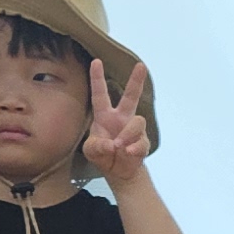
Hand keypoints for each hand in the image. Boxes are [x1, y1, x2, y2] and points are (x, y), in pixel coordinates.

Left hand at [84, 58, 154, 185]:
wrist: (118, 172)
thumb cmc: (102, 155)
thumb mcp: (91, 151)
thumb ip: (96, 146)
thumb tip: (112, 144)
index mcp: (104, 116)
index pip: (100, 94)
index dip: (97, 78)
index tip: (96, 61)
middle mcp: (121, 118)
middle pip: (131, 96)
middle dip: (136, 81)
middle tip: (141, 66)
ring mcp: (133, 129)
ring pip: (137, 122)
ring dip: (127, 135)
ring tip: (119, 147)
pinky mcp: (143, 142)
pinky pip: (142, 141)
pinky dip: (134, 148)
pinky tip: (128, 153)